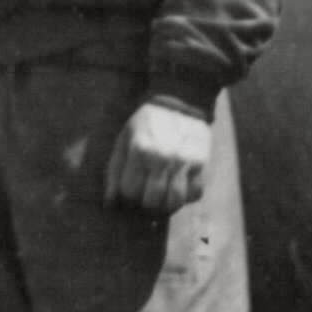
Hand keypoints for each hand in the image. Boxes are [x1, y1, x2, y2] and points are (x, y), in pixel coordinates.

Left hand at [106, 97, 212, 213]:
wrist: (179, 104)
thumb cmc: (144, 125)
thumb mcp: (123, 140)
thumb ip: (115, 171)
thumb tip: (110, 202)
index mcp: (139, 150)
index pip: (130, 191)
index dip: (126, 198)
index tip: (127, 196)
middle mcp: (162, 158)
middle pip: (153, 201)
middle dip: (145, 205)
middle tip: (143, 200)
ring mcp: (184, 162)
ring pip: (176, 202)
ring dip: (166, 207)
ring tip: (159, 201)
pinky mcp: (201, 164)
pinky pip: (195, 193)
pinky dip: (186, 199)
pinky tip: (177, 191)